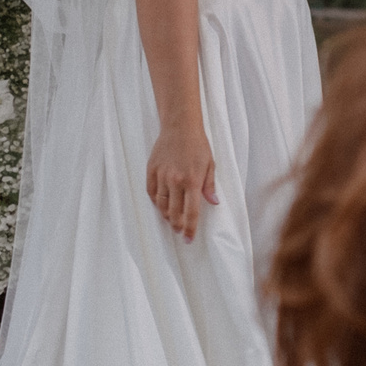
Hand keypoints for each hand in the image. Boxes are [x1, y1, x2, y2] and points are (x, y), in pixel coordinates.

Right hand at [146, 124, 217, 240]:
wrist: (180, 128)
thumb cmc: (198, 146)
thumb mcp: (210, 165)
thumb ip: (210, 186)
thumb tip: (214, 203)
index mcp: (192, 181)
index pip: (190, 212)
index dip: (190, 228)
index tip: (189, 238)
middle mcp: (175, 181)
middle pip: (174, 212)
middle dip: (177, 225)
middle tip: (180, 231)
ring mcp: (161, 176)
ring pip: (161, 205)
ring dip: (166, 216)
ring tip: (171, 221)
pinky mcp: (151, 171)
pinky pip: (151, 193)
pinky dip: (156, 202)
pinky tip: (161, 206)